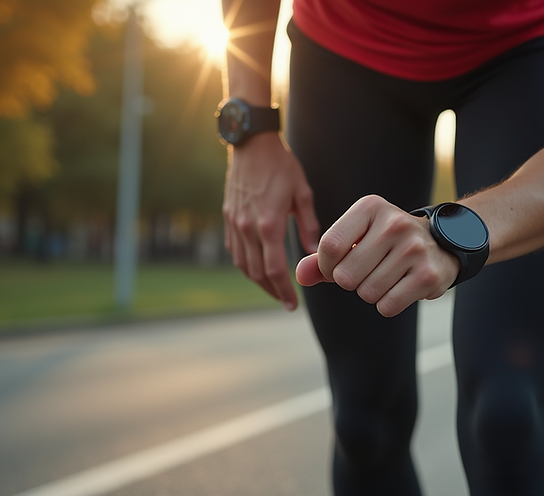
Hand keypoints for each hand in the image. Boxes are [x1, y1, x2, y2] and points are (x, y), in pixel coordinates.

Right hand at [223, 132, 320, 310]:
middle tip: (286, 303)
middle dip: (272, 291)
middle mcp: (247, 227)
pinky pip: (234, 250)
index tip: (292, 304)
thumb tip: (315, 253)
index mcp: (269, 223)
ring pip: (243, 264)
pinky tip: (256, 269)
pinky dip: (245, 264)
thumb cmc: (281, 165)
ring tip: (273, 290)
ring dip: (257, 281)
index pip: (274, 269)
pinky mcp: (228, 217)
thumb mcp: (303, 193)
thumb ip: (309, 226)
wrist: (251, 144)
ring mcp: (235, 223)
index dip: (284, 290)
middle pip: (256, 273)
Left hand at [295, 195, 459, 316]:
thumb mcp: (356, 239)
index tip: (335, 267)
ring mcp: (413, 249)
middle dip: (350, 282)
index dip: (325, 267)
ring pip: (366, 293)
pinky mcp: (427, 275)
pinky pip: (387, 306)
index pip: (329, 247)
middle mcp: (394, 223)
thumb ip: (324, 257)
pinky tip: (401, 286)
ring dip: (371, 293)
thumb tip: (299, 277)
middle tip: (369, 270)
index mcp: (371, 208)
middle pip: (345, 275)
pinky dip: (389, 304)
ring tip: (388, 276)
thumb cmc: (386, 243)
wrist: (440, 245)